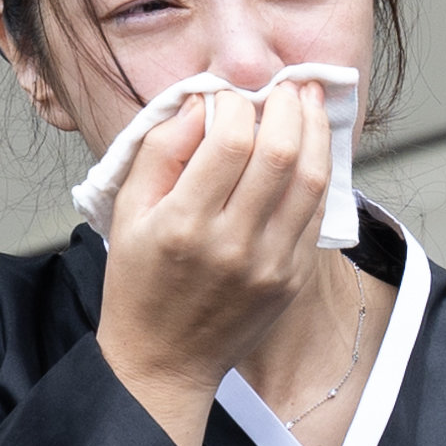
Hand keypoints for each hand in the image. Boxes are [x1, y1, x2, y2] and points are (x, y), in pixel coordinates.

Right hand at [97, 83, 330, 445]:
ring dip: (316, 131)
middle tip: (285, 85)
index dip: (237, 103)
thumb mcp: (127, 212)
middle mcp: (232, 244)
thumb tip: (199, 103)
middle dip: (288, 105)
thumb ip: (160, 151)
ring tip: (309, 102)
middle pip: (281, 153)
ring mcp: (269, 264)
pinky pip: (317, 213)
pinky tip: (311, 150)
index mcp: (185, 224)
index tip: (229, 97)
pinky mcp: (291, 279)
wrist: (164, 361)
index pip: (231, 140)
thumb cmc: (139, 285)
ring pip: (311, 179)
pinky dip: (319, 173)